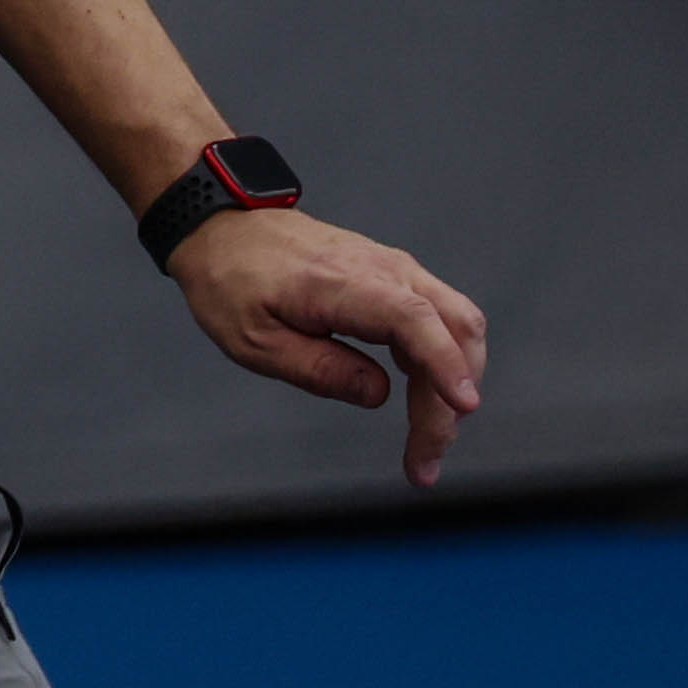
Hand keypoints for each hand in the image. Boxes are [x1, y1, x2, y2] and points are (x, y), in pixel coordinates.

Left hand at [168, 207, 487, 488]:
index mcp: (341, 284)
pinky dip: (444, 358)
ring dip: (456, 381)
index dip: (444, 363)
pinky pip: (440, 317)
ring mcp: (396, 269)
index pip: (413, 320)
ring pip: (457, 323)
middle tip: (426, 458)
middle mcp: (384, 269)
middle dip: (452, 397)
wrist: (225, 229)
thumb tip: (378, 394)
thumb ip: (317, 369)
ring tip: (427, 437)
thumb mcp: (253, 339)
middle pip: (451, 328)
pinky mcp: (397, 277)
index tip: (463, 405)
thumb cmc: (231, 281)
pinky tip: (422, 395)